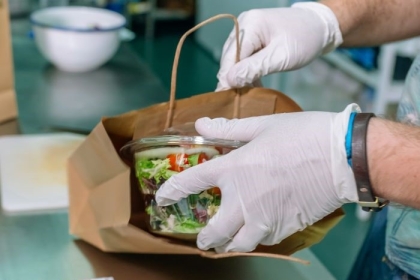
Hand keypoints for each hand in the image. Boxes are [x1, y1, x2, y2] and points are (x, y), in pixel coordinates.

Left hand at [155, 104, 359, 252]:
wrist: (342, 156)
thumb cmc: (301, 135)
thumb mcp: (261, 126)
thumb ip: (228, 129)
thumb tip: (201, 124)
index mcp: (234, 170)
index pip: (191, 183)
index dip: (172, 192)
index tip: (162, 200)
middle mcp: (243, 199)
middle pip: (214, 231)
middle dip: (204, 238)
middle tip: (202, 239)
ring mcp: (265, 218)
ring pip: (238, 244)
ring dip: (228, 244)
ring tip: (226, 242)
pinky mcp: (286, 227)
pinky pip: (263, 242)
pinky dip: (254, 240)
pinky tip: (255, 233)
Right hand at [216, 2, 342, 90]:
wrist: (320, 27)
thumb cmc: (305, 40)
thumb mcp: (281, 57)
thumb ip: (254, 68)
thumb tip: (229, 80)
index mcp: (250, 24)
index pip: (230, 56)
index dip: (228, 78)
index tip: (227, 100)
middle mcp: (243, 24)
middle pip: (229, 57)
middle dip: (233, 79)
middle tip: (237, 101)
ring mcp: (247, 30)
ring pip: (235, 59)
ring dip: (240, 77)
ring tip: (246, 95)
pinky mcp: (252, 37)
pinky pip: (243, 57)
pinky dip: (247, 71)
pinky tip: (253, 85)